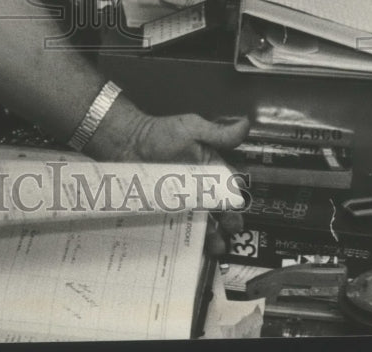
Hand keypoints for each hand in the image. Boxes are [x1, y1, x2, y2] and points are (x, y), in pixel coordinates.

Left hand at [132, 113, 249, 255]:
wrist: (126, 143)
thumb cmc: (160, 133)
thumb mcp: (191, 129)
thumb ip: (218, 133)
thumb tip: (245, 124)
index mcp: (211, 168)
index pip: (230, 186)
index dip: (237, 197)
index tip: (238, 207)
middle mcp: (200, 187)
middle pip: (220, 208)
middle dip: (229, 220)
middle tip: (232, 228)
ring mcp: (184, 201)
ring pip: (202, 221)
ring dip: (212, 234)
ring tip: (217, 246)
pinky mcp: (167, 210)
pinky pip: (180, 226)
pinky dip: (187, 238)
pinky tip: (191, 247)